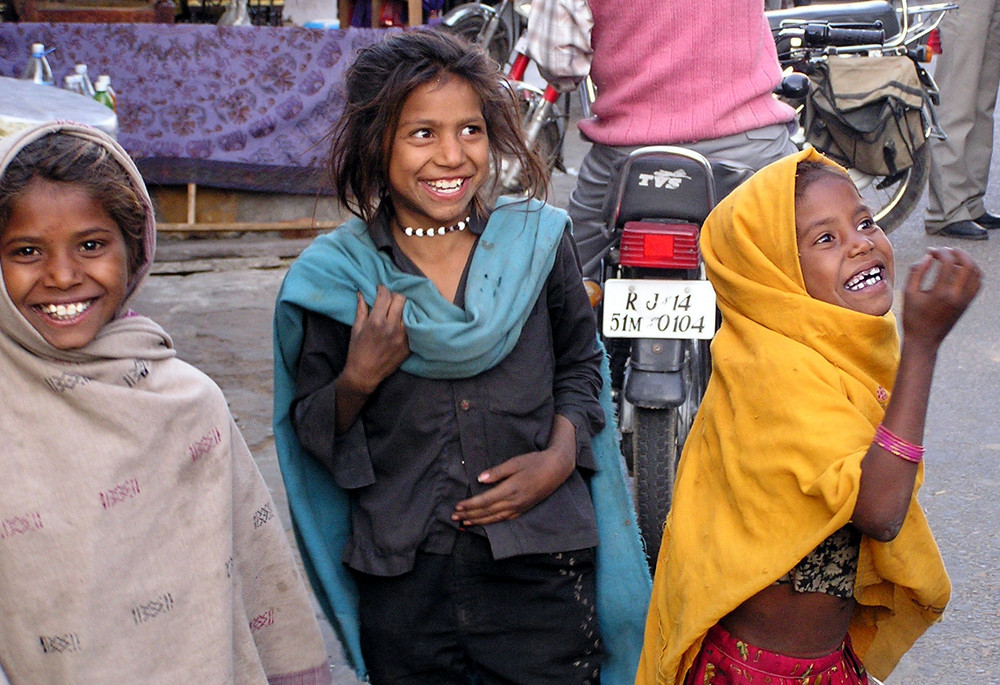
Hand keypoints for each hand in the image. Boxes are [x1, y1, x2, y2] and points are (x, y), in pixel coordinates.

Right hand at [341, 286, 408, 393]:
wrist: (365, 374)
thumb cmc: (357, 351)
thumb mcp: (356, 329)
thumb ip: (361, 309)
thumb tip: (361, 293)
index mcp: (376, 322)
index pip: (385, 295)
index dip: (382, 289)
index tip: (380, 289)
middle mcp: (391, 327)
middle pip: (400, 299)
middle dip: (394, 296)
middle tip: (389, 299)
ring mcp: (402, 337)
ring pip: (409, 311)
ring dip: (402, 308)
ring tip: (396, 310)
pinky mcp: (408, 345)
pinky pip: (412, 326)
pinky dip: (406, 321)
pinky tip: (400, 322)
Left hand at [452, 446, 575, 526]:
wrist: (556, 469)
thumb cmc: (535, 462)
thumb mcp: (515, 462)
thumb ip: (497, 472)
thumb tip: (480, 479)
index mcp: (510, 489)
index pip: (485, 500)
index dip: (470, 504)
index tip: (457, 506)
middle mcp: (514, 502)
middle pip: (487, 511)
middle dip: (469, 514)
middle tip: (454, 517)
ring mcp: (520, 507)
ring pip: (495, 518)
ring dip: (479, 521)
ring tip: (465, 522)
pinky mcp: (524, 508)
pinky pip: (505, 518)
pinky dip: (493, 522)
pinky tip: (486, 522)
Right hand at [901, 247, 980, 348]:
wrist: (924, 339)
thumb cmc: (913, 318)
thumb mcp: (908, 294)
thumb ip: (916, 272)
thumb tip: (928, 256)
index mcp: (940, 293)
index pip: (948, 263)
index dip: (939, 252)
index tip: (930, 251)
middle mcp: (956, 296)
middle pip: (967, 265)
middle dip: (957, 253)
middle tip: (945, 251)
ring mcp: (965, 300)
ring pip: (976, 273)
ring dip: (966, 261)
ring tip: (953, 258)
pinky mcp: (967, 303)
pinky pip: (977, 283)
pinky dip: (972, 272)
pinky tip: (959, 270)